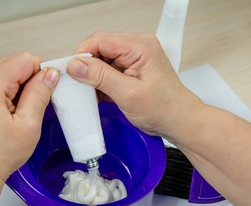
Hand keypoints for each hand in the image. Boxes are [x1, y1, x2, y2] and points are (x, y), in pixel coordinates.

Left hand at [0, 52, 59, 191]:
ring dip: (17, 88)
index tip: (46, 92)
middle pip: (13, 63)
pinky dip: (6, 95)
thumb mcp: (28, 125)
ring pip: (4, 74)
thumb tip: (50, 74)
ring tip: (19, 114)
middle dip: (29, 80)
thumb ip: (40, 94)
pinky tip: (8, 116)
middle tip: (33, 106)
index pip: (25, 59)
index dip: (41, 73)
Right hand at [66, 32, 203, 142]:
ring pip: (102, 60)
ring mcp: (134, 58)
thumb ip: (100, 77)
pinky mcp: (132, 68)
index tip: (72, 72)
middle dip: (88, 67)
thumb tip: (76, 65)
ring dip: (94, 77)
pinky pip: (108, 69)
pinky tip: (103, 95)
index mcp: (140, 46)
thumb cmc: (164, 109)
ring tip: (96, 94)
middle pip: (99, 48)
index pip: (100, 40)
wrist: (178, 121)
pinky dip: (101, 82)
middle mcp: (137, 47)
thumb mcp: (127, 94)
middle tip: (82, 86)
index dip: (82, 55)